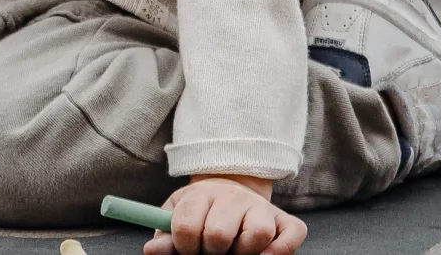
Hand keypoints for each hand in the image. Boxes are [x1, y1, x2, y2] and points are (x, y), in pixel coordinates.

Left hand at [142, 174, 306, 254]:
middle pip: (219, 234)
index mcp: (201, 194)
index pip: (187, 227)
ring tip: (234, 250)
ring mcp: (262, 207)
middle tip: (211, 251)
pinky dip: (278, 252)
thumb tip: (151, 251)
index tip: (188, 249)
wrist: (231, 191)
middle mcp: (234, 196)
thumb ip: (166, 237)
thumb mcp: (176, 218)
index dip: (184, 247)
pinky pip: (289, 239)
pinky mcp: (286, 220)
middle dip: (211, 252)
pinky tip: (262, 254)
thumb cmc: (200, 213)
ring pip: (257, 236)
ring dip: (243, 253)